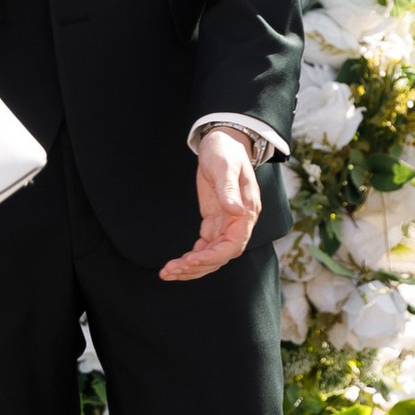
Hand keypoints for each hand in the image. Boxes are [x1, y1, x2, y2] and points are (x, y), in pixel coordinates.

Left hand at [163, 125, 262, 282]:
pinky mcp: (214, 221)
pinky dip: (192, 257)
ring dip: (192, 267)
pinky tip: (175, 263)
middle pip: (220, 256)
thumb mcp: (225, 166)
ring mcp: (226, 224)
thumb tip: (237, 212)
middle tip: (171, 271)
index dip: (213, 257)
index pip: (233, 245)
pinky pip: (205, 247)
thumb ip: (230, 189)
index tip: (191, 260)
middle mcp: (239, 223)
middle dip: (197, 267)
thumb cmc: (225, 151)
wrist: (222, 141)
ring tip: (168, 273)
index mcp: (247, 212)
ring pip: (212, 256)